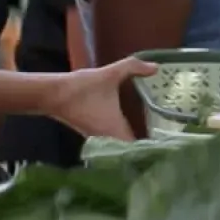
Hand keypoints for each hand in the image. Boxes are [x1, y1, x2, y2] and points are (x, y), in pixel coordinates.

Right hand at [41, 57, 156, 139]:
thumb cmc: (82, 87)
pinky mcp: (90, 134)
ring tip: (151, 141)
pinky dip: (120, 140)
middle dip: (144, 150)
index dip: (151, 149)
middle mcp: (106, 138)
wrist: (51, 94)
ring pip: (118, 148)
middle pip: (129, 152)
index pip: (136, 148)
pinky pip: (110, 142)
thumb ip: (133, 68)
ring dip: (131, 146)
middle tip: (164, 144)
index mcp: (114, 128)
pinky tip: (129, 130)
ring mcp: (97, 138)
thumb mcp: (110, 74)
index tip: (167, 146)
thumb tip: (157, 67)